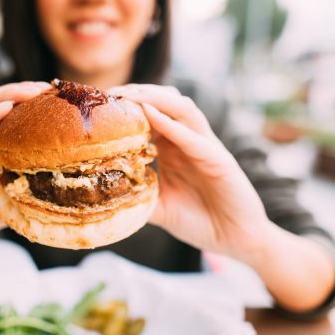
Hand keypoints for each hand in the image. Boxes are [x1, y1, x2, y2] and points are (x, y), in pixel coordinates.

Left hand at [109, 84, 269, 259]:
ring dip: (154, 98)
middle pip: (164, 103)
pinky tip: (150, 114)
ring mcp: (205, 147)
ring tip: (127, 95)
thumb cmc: (199, 221)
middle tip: (108, 94)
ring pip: (181, 108)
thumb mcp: (159, 208)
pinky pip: (194, 138)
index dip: (127, 107)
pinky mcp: (219, 159)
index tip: (100, 105)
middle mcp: (189, 141)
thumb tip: (106, 197)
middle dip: (137, 94)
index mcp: (173, 149)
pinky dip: (171, 124)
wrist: (235, 240)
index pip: (150, 116)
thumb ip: (139, 197)